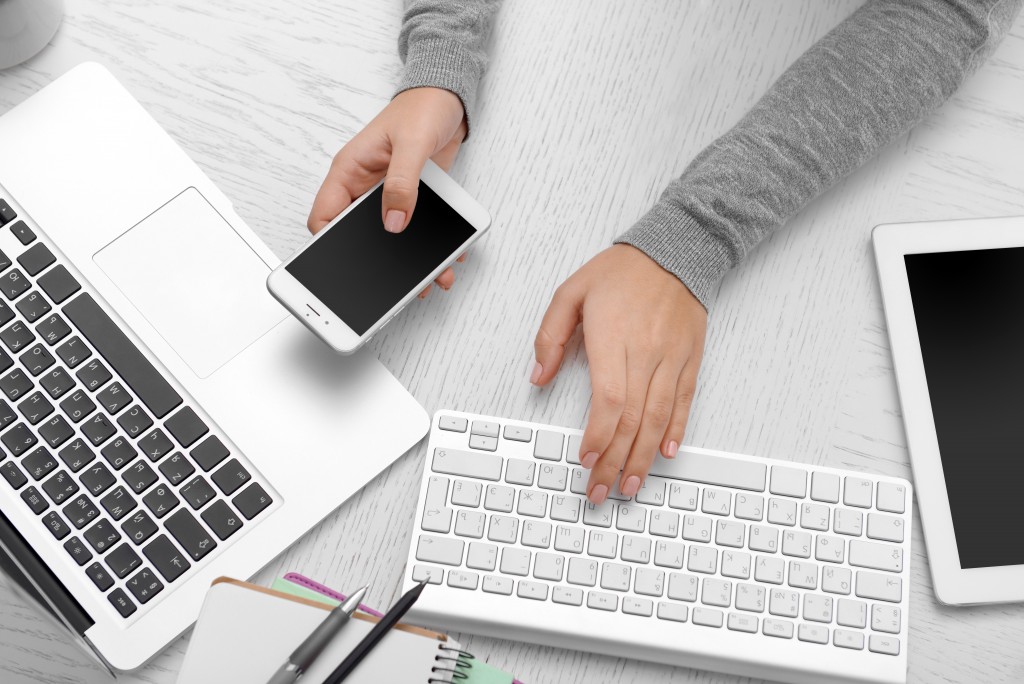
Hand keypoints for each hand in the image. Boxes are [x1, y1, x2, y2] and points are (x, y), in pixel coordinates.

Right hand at [308, 87, 468, 296]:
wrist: (448, 99)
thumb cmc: (421, 108)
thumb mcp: (411, 144)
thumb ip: (401, 184)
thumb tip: (394, 222)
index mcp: (350, 172)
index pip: (325, 216)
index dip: (328, 244)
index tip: (344, 266)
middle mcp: (366, 189)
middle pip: (359, 237)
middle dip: (378, 263)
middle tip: (394, 287)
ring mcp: (389, 197)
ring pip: (391, 241)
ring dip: (411, 262)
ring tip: (430, 280)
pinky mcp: (414, 202)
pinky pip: (417, 233)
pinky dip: (432, 249)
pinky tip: (448, 259)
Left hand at [532, 244, 706, 503]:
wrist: (677, 248)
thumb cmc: (622, 272)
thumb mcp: (571, 291)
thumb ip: (550, 335)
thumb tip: (538, 376)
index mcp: (613, 337)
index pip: (609, 399)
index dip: (599, 436)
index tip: (586, 459)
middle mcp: (646, 352)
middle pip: (632, 418)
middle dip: (615, 461)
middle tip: (600, 490)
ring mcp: (672, 358)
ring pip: (659, 418)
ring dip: (644, 457)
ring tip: (631, 484)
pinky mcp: (691, 359)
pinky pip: (684, 401)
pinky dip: (676, 430)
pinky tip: (665, 452)